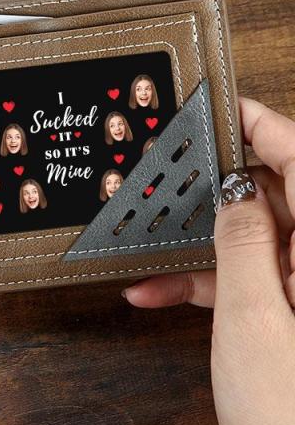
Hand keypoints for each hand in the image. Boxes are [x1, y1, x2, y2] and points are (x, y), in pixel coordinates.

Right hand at [123, 97, 294, 424]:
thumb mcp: (253, 317)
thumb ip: (244, 242)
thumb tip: (233, 190)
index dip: (261, 126)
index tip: (218, 106)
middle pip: (275, 197)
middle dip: (214, 188)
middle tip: (165, 175)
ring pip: (253, 241)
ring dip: (197, 242)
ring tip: (144, 236)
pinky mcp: (291, 318)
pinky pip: (247, 282)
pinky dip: (203, 283)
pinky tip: (155, 291)